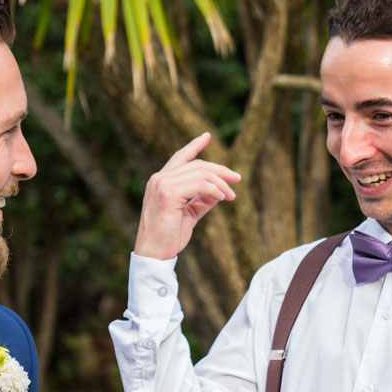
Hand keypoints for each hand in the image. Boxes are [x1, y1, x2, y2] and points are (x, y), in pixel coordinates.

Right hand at [133, 132, 240, 259]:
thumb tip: (219, 192)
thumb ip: (201, 201)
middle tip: (237, 179)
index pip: (179, 157)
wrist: (154, 254)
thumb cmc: (168, 237)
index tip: (206, 136)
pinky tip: (222, 197)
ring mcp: (162, 184)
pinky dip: (214, 189)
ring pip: (200, 173)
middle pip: (196, 164)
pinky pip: (199, 184)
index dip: (194, 146)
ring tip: (231, 195)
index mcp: (160, 181)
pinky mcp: (168, 194)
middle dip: (220, 170)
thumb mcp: (188, 215)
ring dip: (220, 183)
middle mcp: (159, 179)